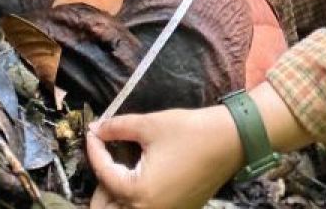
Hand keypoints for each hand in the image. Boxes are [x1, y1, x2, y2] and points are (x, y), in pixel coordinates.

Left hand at [86, 107, 243, 208]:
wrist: (232, 140)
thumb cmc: (191, 131)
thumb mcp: (150, 125)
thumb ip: (118, 128)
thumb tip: (98, 128)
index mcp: (139, 192)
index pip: (103, 174)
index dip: (95, 149)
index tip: (93, 133)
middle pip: (105, 208)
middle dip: (101, 183)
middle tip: (106, 156)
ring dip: (116, 195)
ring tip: (121, 168)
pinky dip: (135, 199)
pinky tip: (139, 176)